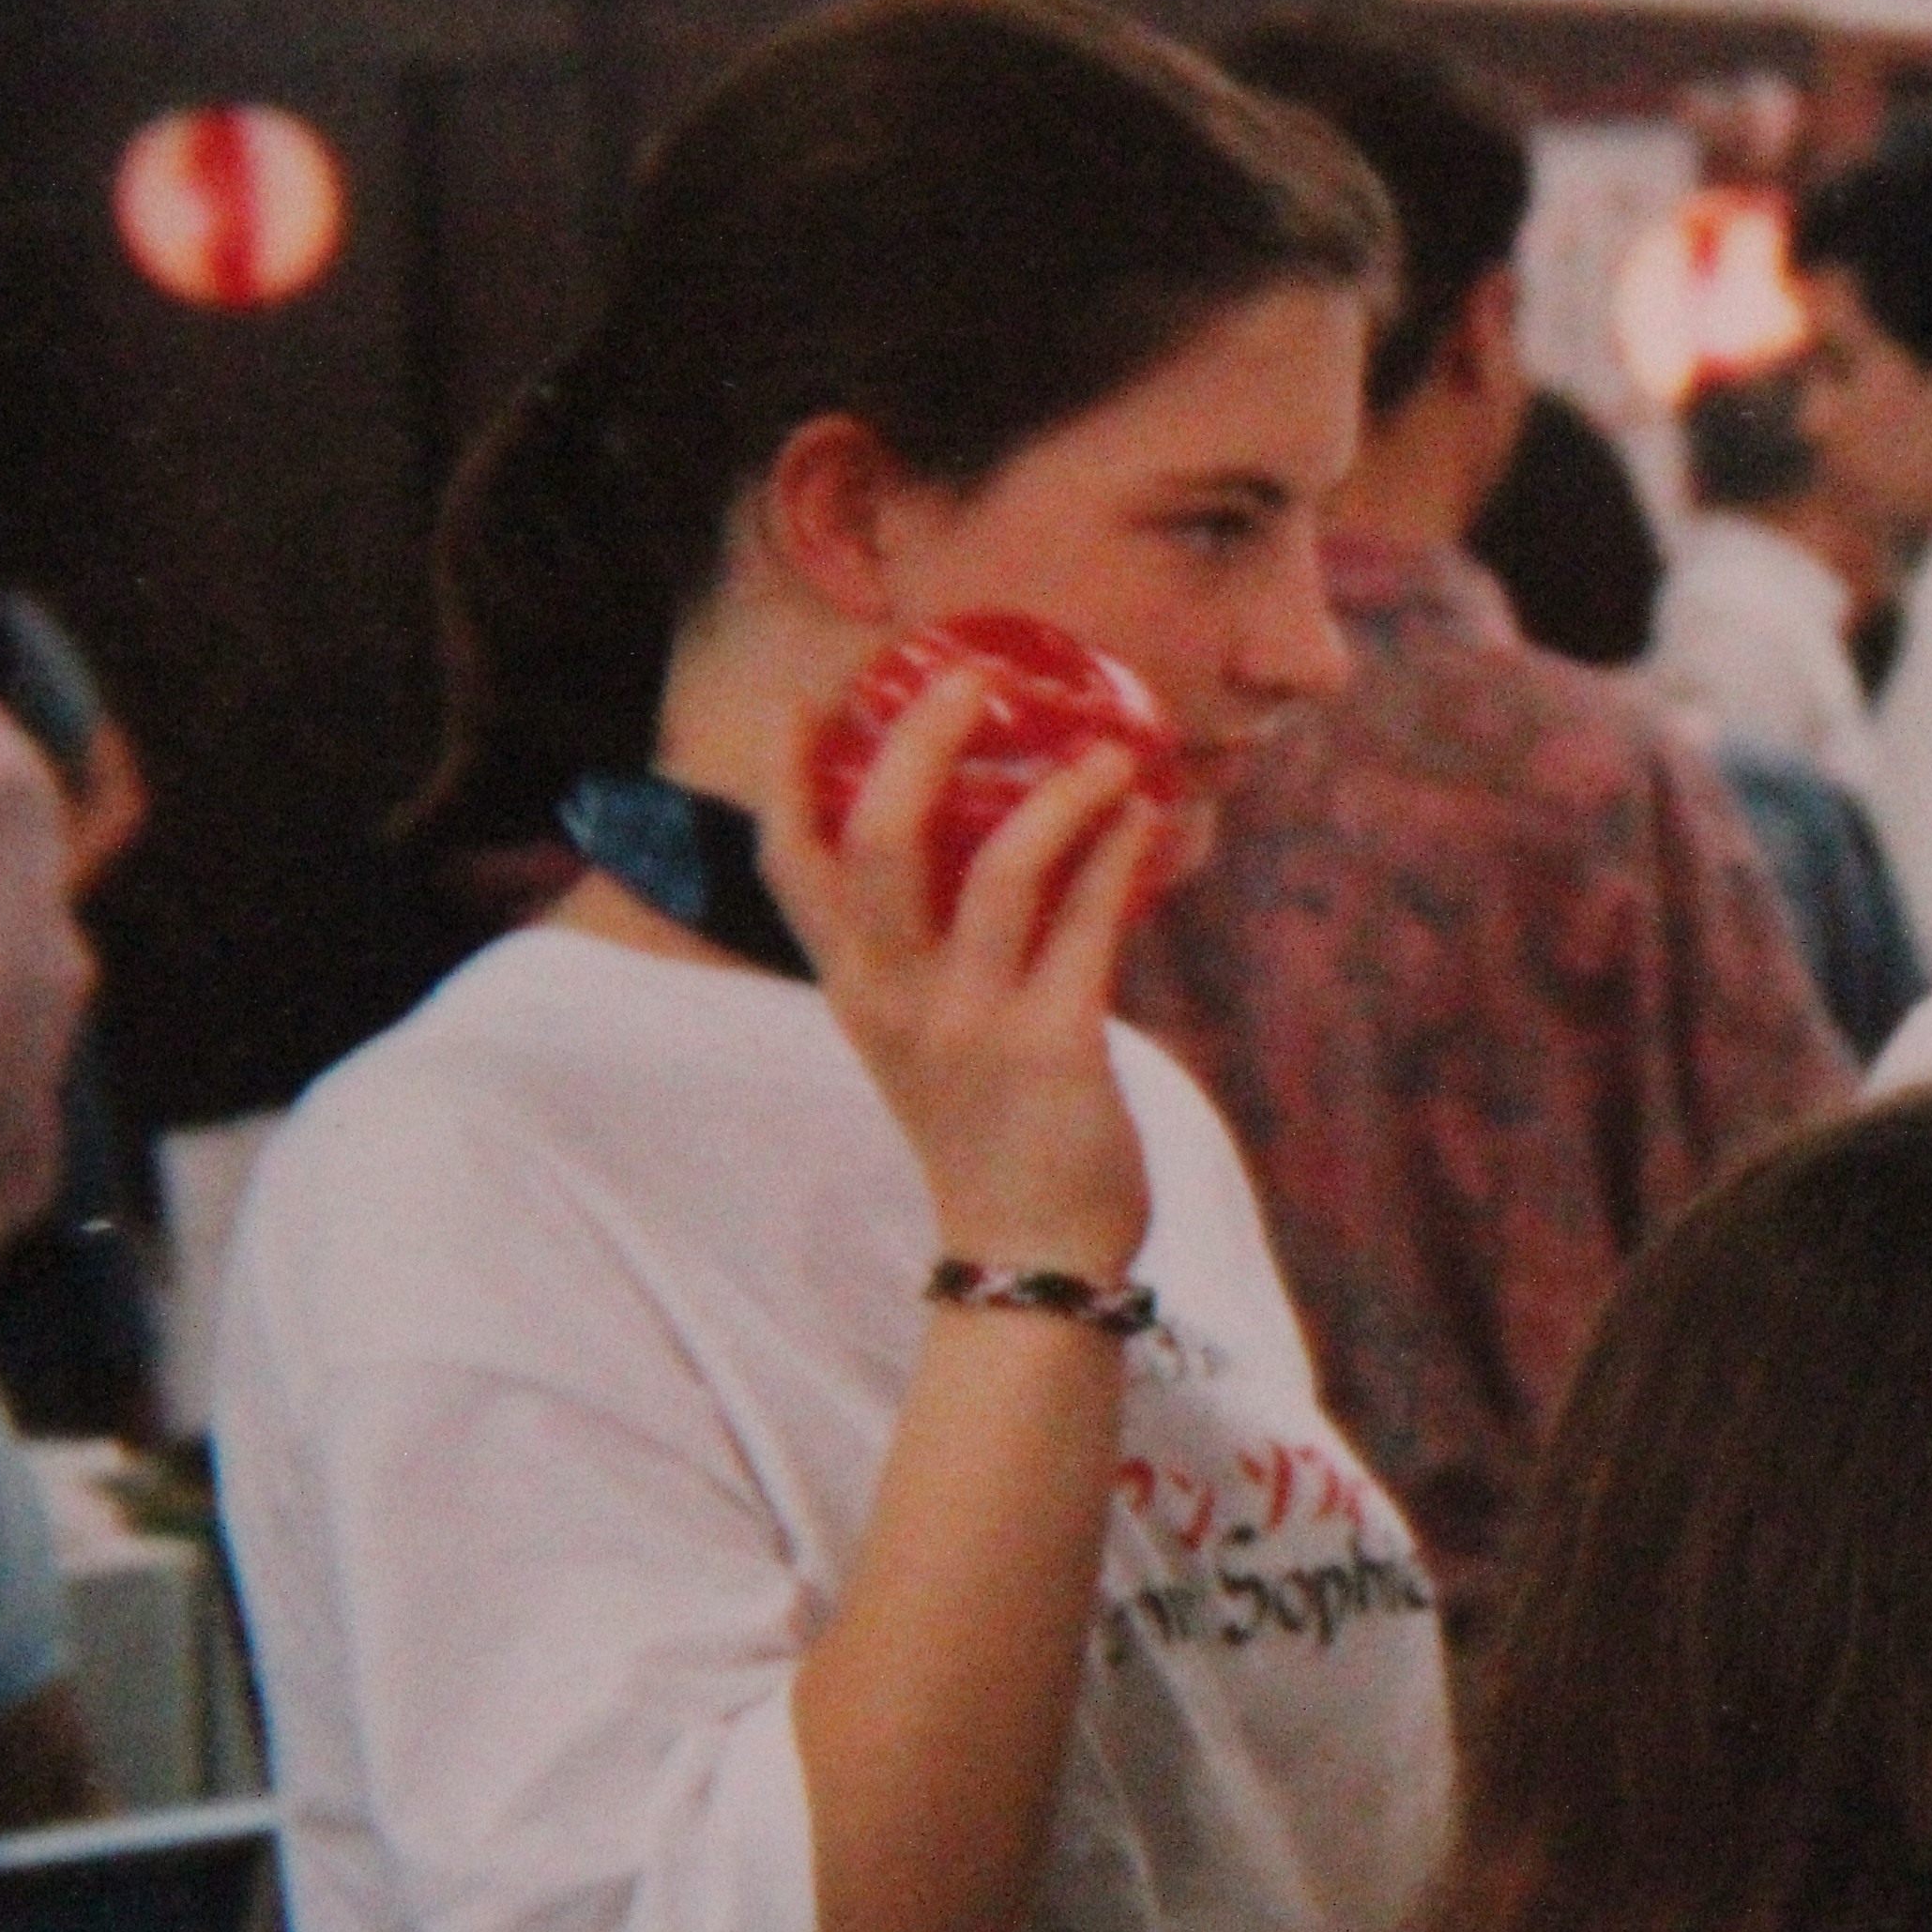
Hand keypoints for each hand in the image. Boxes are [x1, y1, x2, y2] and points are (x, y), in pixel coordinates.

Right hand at [761, 665, 1158, 1281]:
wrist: (1026, 1253)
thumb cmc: (988, 1131)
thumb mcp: (924, 1036)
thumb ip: (932, 950)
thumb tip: (997, 839)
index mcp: (853, 988)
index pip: (789, 863)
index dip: (785, 774)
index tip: (807, 695)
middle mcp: (894, 996)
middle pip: (879, 835)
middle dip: (924, 741)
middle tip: (975, 678)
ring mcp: (970, 1022)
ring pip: (999, 868)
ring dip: (1060, 793)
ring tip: (1107, 750)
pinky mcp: (1052, 1046)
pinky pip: (1088, 926)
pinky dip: (1120, 859)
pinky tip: (1146, 818)